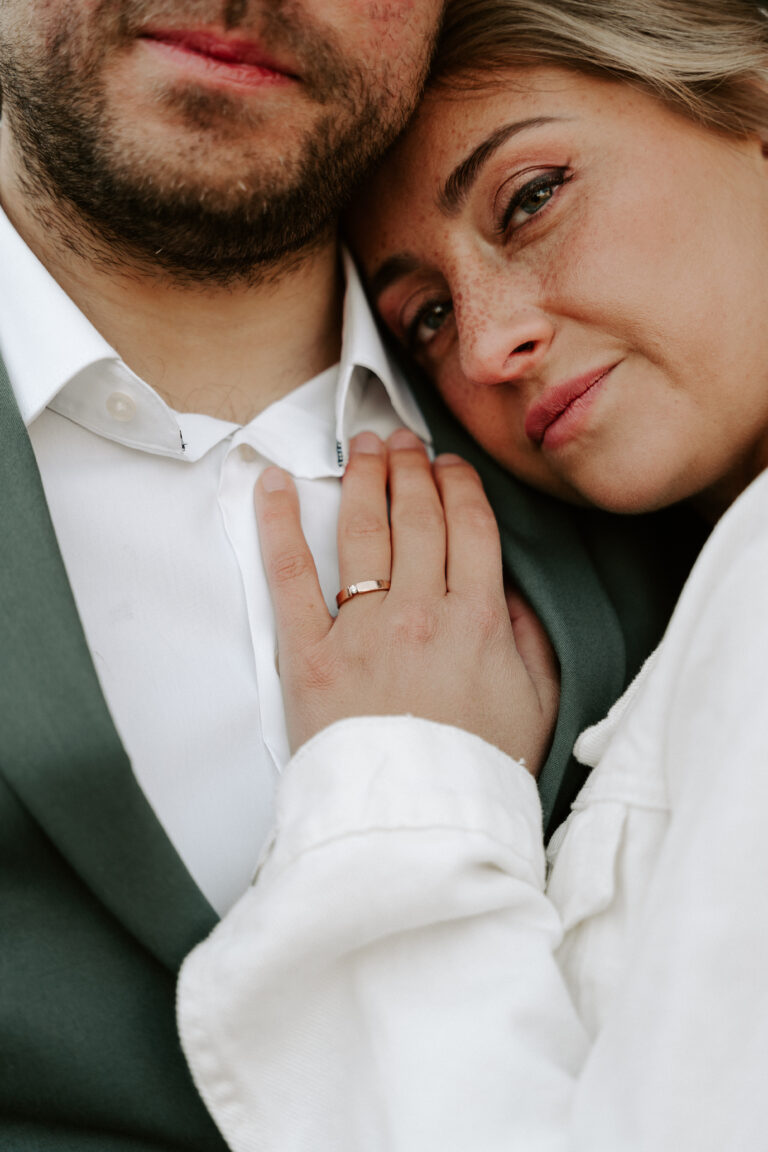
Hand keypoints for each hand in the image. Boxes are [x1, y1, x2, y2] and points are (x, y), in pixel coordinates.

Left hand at [254, 429, 559, 774]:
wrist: (416, 827)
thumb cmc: (477, 770)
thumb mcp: (537, 704)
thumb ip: (530, 638)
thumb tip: (512, 591)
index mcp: (479, 620)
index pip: (469, 526)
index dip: (458, 485)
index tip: (448, 465)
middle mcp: (421, 611)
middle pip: (417, 516)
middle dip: (410, 468)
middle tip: (401, 440)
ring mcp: (362, 629)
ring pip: (363, 531)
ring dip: (363, 478)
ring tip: (363, 446)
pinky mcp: (308, 654)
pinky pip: (290, 576)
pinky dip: (277, 524)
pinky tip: (272, 484)